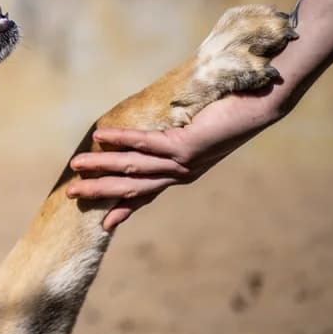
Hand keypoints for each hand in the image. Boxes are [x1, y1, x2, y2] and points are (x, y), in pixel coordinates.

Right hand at [65, 91, 281, 231]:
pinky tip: (99, 136)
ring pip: (134, 168)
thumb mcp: (203, 133)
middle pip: (133, 187)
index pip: (148, 195)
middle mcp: (182, 173)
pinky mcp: (186, 144)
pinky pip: (146, 142)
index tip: (104, 225)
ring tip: (75, 167)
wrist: (261, 108)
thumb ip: (180, 138)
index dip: (124, 209)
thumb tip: (160, 132)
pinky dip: (120, 140)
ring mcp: (183, 161)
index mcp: (185, 173)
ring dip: (102, 168)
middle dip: (100, 192)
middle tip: (71, 194)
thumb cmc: (232, 115)